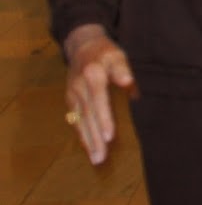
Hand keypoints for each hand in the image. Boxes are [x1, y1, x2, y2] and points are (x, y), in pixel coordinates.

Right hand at [62, 24, 136, 165]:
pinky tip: (87, 148)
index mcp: (93, 75)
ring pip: (80, 120)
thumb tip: (128, 81)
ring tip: (96, 158)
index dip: (104, 119)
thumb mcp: (117, 55)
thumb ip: (122, 68)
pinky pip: (75, 119)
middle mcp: (80, 87)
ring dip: (87, 140)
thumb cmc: (106, 53)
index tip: (110, 136)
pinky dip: (81, 134)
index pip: (98, 100)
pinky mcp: (70, 99)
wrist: (83, 46)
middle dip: (94, 137)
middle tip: (101, 157)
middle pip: (88, 115)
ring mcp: (73, 94)